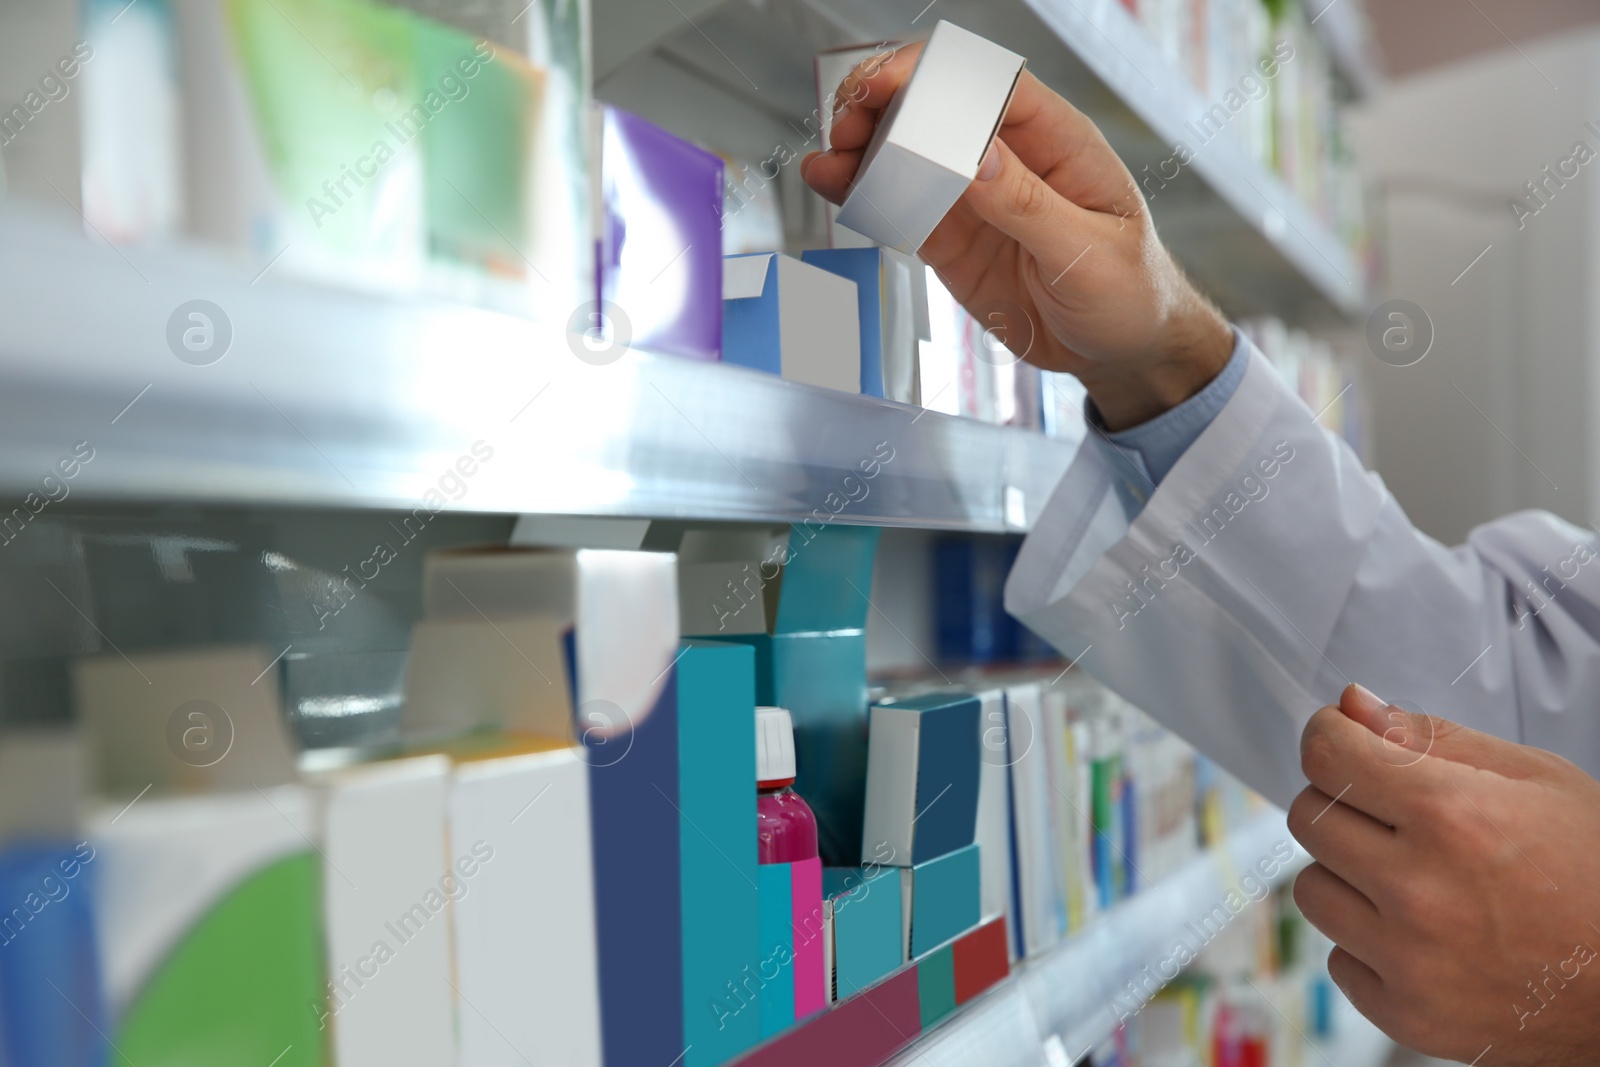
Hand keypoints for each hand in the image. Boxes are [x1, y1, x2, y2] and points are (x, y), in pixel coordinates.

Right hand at [802, 45, 1233, 430]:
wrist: (1121, 353)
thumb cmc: (1129, 293)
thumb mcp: (1088, 253)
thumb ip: (1030, 204)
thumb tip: (977, 156)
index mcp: (1058, 141)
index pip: (990, 84)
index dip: (934, 74)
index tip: (888, 85)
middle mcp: (1009, 158)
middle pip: (936, 106)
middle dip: (885, 105)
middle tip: (848, 126)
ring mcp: (975, 197)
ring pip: (907, 152)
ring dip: (863, 147)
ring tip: (828, 159)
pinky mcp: (951, 237)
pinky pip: (899, 205)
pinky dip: (864, 193)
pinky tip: (834, 185)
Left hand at [1288, 684, 1599, 1064]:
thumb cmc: (1598, 871)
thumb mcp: (1535, 779)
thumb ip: (1430, 737)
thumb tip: (1351, 705)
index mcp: (1450, 816)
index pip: (1325, 755)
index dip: (1330, 736)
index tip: (1343, 739)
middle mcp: (1419, 890)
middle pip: (1308, 816)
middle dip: (1342, 803)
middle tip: (1395, 817)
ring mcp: (1408, 959)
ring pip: (1311, 888)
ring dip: (1348, 876)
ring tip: (1415, 879)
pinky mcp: (1406, 1014)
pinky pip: (1337, 957)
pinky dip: (1369, 943)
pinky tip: (1425, 936)